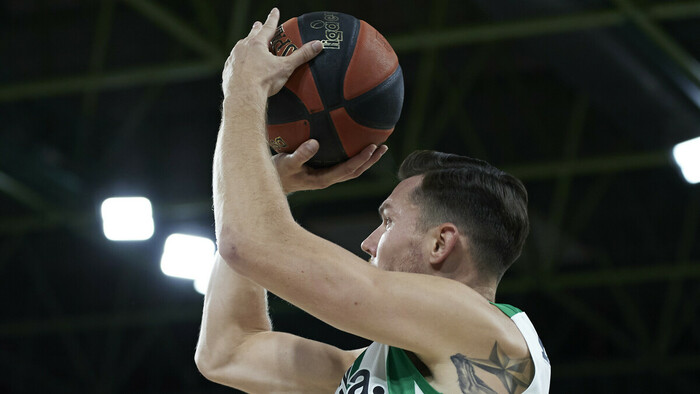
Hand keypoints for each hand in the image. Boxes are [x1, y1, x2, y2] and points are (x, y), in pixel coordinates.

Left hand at [222, 8, 322, 97]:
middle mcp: (243, 48)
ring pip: (241, 47)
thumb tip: (316, 45)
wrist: (243, 97)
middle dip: (257, 29)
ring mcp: (234, 58)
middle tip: (259, 24)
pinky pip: (234, 61)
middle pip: (252, 34)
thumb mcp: (285, 67)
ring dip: (247, 45)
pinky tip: (243, 66)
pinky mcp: (228, 70)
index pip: (268, 26)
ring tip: (250, 46)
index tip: (274, 11)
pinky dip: (240, 60)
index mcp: (257, 43)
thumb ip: (301, 56)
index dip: (273, 18)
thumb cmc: (262, 81)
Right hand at [272, 140, 388, 193]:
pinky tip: (356, 146)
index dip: (361, 159)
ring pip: (352, 170)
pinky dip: (354, 157)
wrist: (272, 183)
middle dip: (370, 160)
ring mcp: (327, 177)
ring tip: (378, 147)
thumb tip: (315, 143)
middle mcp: (328, 180)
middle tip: (383, 147)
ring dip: (366, 160)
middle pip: (355, 171)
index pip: (348, 169)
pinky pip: (344, 165)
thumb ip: (301, 154)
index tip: (372, 147)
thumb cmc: (278, 172)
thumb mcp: (287, 163)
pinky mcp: (323, 172)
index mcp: (323, 179)